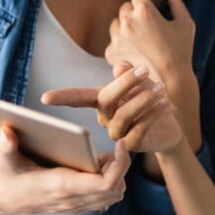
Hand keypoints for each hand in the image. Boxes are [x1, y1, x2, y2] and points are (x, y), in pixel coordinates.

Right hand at [0, 125, 129, 214]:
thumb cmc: (0, 176)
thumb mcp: (1, 158)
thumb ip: (5, 145)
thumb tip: (7, 131)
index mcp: (60, 186)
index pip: (106, 184)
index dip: (121, 164)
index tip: (121, 143)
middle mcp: (70, 200)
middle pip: (116, 190)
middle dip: (122, 168)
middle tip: (113, 147)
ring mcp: (72, 206)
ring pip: (112, 197)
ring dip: (116, 177)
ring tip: (103, 157)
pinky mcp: (71, 206)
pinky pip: (101, 199)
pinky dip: (107, 185)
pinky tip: (93, 167)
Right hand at [41, 64, 183, 153]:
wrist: (169, 127)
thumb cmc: (149, 99)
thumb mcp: (141, 82)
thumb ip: (128, 74)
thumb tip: (120, 68)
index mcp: (101, 100)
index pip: (78, 97)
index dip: (62, 98)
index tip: (45, 98)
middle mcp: (105, 118)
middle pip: (106, 100)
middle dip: (124, 83)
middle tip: (145, 70)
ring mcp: (116, 133)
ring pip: (123, 116)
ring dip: (143, 99)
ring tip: (160, 88)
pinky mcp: (131, 146)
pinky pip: (139, 129)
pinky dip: (153, 114)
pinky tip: (165, 103)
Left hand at [105, 0, 194, 80]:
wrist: (170, 81)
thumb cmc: (180, 54)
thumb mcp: (185, 24)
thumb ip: (178, 4)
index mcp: (145, 12)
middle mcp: (128, 23)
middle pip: (125, 7)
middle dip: (135, 12)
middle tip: (147, 23)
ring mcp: (118, 38)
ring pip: (116, 23)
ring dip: (125, 26)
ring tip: (140, 38)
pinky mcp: (112, 52)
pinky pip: (113, 41)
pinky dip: (121, 43)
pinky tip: (135, 50)